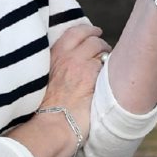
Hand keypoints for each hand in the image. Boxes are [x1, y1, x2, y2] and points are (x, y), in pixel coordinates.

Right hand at [19, 21, 104, 156]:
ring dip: (107, 54)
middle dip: (100, 40)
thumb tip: (69, 67)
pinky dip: (110, 68)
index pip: (73, 32)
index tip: (94, 32)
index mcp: (52, 56)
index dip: (86, 30)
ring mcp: (79, 65)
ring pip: (101, 48)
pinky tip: (111, 76)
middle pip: (90, 37)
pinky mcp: (91, 76)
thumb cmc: (47, 112)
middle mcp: (66, 56)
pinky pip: (106, 64)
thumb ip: (58, 69)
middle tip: (105, 48)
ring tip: (109, 62)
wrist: (52, 126)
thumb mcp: (45, 82)